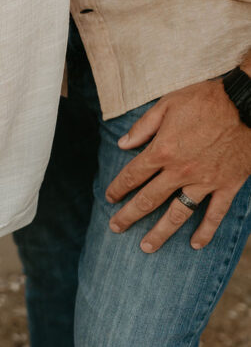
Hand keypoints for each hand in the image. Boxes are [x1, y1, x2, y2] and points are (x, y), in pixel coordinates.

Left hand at [106, 78, 250, 252]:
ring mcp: (205, 181)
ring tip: (146, 247)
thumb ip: (144, 127)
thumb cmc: (206, 99)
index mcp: (163, 151)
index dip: (118, 188)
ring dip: (160, 233)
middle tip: (115, 228)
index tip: (109, 198)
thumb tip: (122, 144)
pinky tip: (196, 244)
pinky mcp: (227, 185)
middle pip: (148, 200)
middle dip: (128, 216)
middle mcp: (180, 171)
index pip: (133, 176)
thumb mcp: (168, 104)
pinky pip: (215, 214)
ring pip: (177, 214)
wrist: (246, 103)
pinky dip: (206, 231)